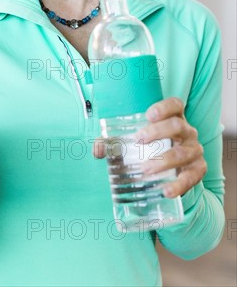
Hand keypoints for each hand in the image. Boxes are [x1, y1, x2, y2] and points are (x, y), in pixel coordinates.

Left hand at [92, 97, 206, 197]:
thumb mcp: (136, 140)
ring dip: (164, 161)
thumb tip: (97, 149)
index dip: (164, 107)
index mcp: (174, 117)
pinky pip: (192, 177)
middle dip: (158, 132)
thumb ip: (114, 142)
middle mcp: (187, 131)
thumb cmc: (151, 147)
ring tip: (146, 169)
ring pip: (183, 152)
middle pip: (177, 125)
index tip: (148, 114)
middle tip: (139, 140)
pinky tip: (166, 191)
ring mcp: (194, 150)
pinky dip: (179, 185)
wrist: (175, 169)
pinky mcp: (198, 170)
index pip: (175, 104)